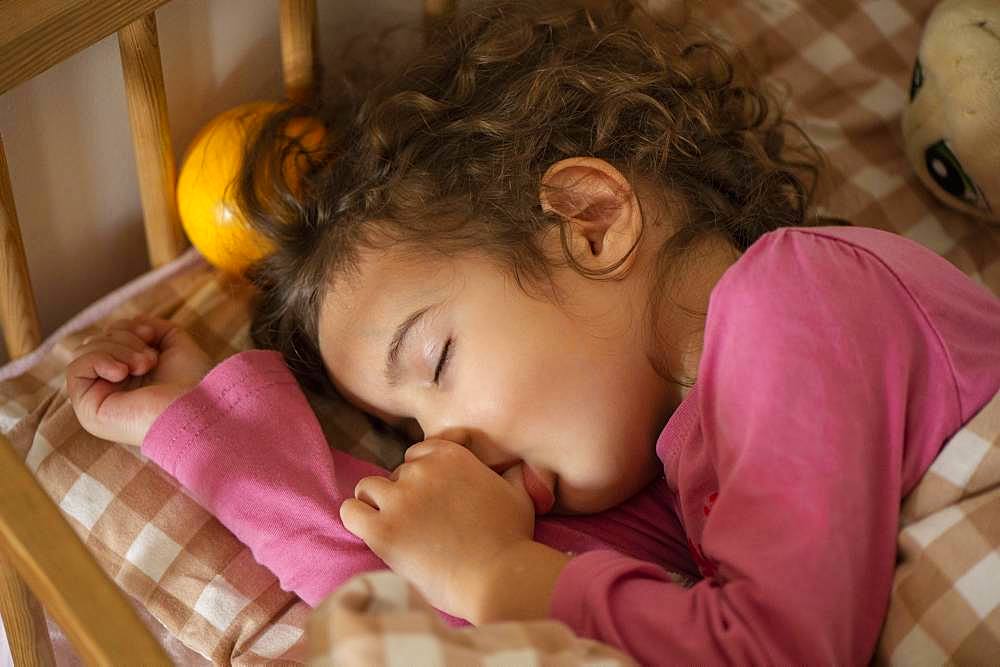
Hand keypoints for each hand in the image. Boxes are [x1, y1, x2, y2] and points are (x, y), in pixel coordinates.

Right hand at [65, 316, 213, 446]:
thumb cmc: (193, 382)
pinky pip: (76, 369)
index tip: (151, 334)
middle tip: (149, 358)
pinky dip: (99, 360)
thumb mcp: (173, 343)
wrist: (198, 408)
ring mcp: (98, 399)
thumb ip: (151, 327)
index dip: (127, 327)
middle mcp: (111, 387)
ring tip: (144, 365)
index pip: (108, 337)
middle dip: (124, 338)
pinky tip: (123, 372)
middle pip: (94, 341)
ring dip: (117, 349)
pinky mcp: (89, 410)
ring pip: (84, 351)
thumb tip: (130, 322)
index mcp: (129, 374)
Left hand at [340, 439, 536, 620]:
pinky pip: (350, 511)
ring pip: (368, 488)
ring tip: (395, 527)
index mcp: (450, 455)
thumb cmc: (511, 540)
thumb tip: (517, 465)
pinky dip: (356, 519)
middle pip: (396, 473)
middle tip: (421, 523)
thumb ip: (512, 472)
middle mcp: (422, 471)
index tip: (432, 499)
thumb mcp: (518, 493)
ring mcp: (400, 499)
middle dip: (404, 494)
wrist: (498, 578)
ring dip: (378, 505)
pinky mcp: (382, 530)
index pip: (418, 452)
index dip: (423, 476)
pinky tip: (372, 532)